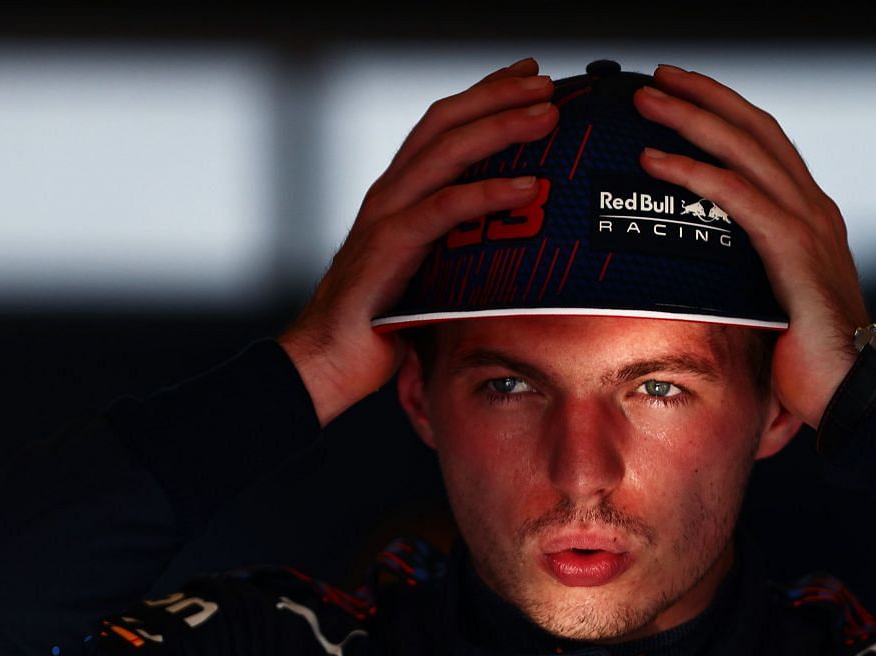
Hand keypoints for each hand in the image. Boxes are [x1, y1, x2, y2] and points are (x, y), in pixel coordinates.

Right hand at [278, 58, 558, 425]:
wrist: (329, 359)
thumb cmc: (381, 323)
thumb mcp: (430, 272)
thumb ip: (460, 246)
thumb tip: (516, 245)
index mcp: (398, 193)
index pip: (442, 125)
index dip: (484, 94)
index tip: (528, 76)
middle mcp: (390, 192)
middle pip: (445, 122)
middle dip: (498, 95)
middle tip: (547, 81)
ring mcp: (386, 215)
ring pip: (447, 153)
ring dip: (501, 128)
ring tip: (547, 116)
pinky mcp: (389, 247)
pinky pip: (445, 209)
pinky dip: (489, 193)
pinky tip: (527, 187)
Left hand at [631, 64, 869, 429]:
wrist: (853, 390)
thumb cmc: (812, 362)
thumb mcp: (773, 306)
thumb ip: (746, 279)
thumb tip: (696, 280)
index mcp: (811, 217)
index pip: (767, 144)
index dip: (726, 111)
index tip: (685, 92)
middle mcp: (814, 209)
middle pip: (755, 129)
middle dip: (705, 96)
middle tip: (658, 77)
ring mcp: (808, 224)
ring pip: (744, 149)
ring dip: (691, 119)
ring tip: (647, 102)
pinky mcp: (793, 248)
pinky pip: (736, 195)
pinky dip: (693, 172)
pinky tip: (656, 161)